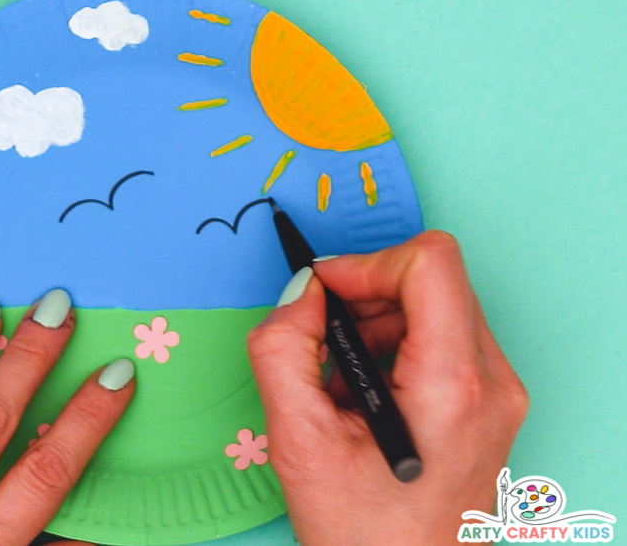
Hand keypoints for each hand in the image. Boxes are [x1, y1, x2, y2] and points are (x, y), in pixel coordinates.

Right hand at [247, 231, 528, 543]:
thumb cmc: (361, 532)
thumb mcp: (297, 437)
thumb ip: (283, 348)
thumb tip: (301, 291)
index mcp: (451, 385)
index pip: (431, 262)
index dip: (367, 263)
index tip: (325, 290)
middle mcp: (491, 383)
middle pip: (434, 281)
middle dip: (367, 295)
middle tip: (323, 339)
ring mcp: (498, 394)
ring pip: (439, 305)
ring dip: (378, 322)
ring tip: (342, 379)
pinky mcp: (490, 404)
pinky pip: (444, 339)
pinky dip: (396, 345)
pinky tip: (366, 393)